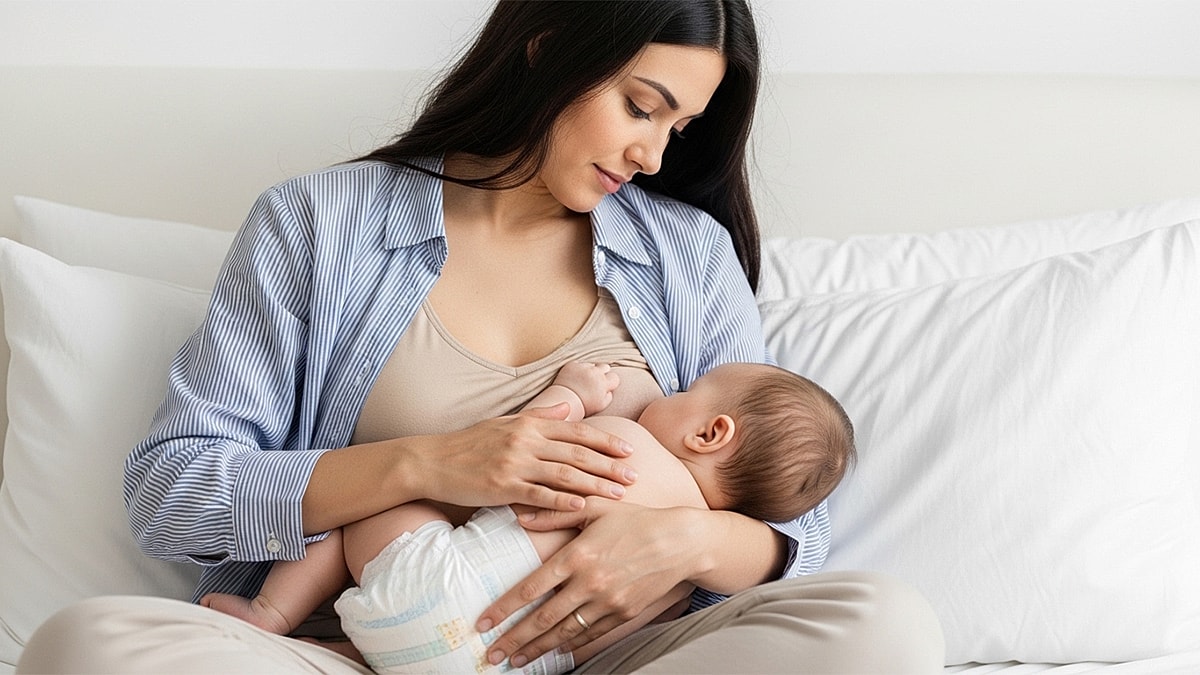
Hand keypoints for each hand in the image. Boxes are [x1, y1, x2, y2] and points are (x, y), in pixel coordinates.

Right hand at [409, 404, 636, 511]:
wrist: (430, 461)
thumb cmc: (468, 443)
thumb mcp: (504, 422)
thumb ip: (538, 416)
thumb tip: (566, 409)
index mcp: (529, 424)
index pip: (577, 431)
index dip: (605, 441)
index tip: (628, 450)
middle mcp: (525, 440)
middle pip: (577, 452)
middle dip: (610, 465)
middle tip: (635, 476)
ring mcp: (514, 463)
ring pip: (564, 474)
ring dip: (595, 485)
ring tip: (618, 495)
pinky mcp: (502, 486)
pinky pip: (539, 495)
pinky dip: (562, 502)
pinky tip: (582, 508)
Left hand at [476, 499, 703, 667]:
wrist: (681, 542)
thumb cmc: (636, 519)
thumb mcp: (597, 507)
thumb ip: (557, 512)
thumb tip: (522, 516)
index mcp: (577, 555)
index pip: (530, 588)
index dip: (504, 608)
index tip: (483, 623)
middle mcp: (590, 583)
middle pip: (543, 619)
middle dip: (514, 639)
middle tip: (491, 653)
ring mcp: (608, 602)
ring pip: (565, 633)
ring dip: (537, 649)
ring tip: (516, 660)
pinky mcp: (625, 614)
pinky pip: (591, 635)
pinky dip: (571, 645)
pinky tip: (555, 652)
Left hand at [552, 362, 619, 415]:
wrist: (563, 402)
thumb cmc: (583, 406)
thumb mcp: (601, 406)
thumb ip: (609, 396)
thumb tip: (610, 390)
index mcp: (603, 383)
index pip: (614, 377)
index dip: (611, 382)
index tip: (606, 386)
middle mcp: (594, 372)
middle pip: (605, 367)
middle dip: (602, 373)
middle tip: (595, 381)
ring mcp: (583, 367)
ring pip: (591, 365)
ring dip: (590, 370)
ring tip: (583, 381)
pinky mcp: (572, 365)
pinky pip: (579, 363)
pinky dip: (578, 369)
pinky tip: (575, 378)